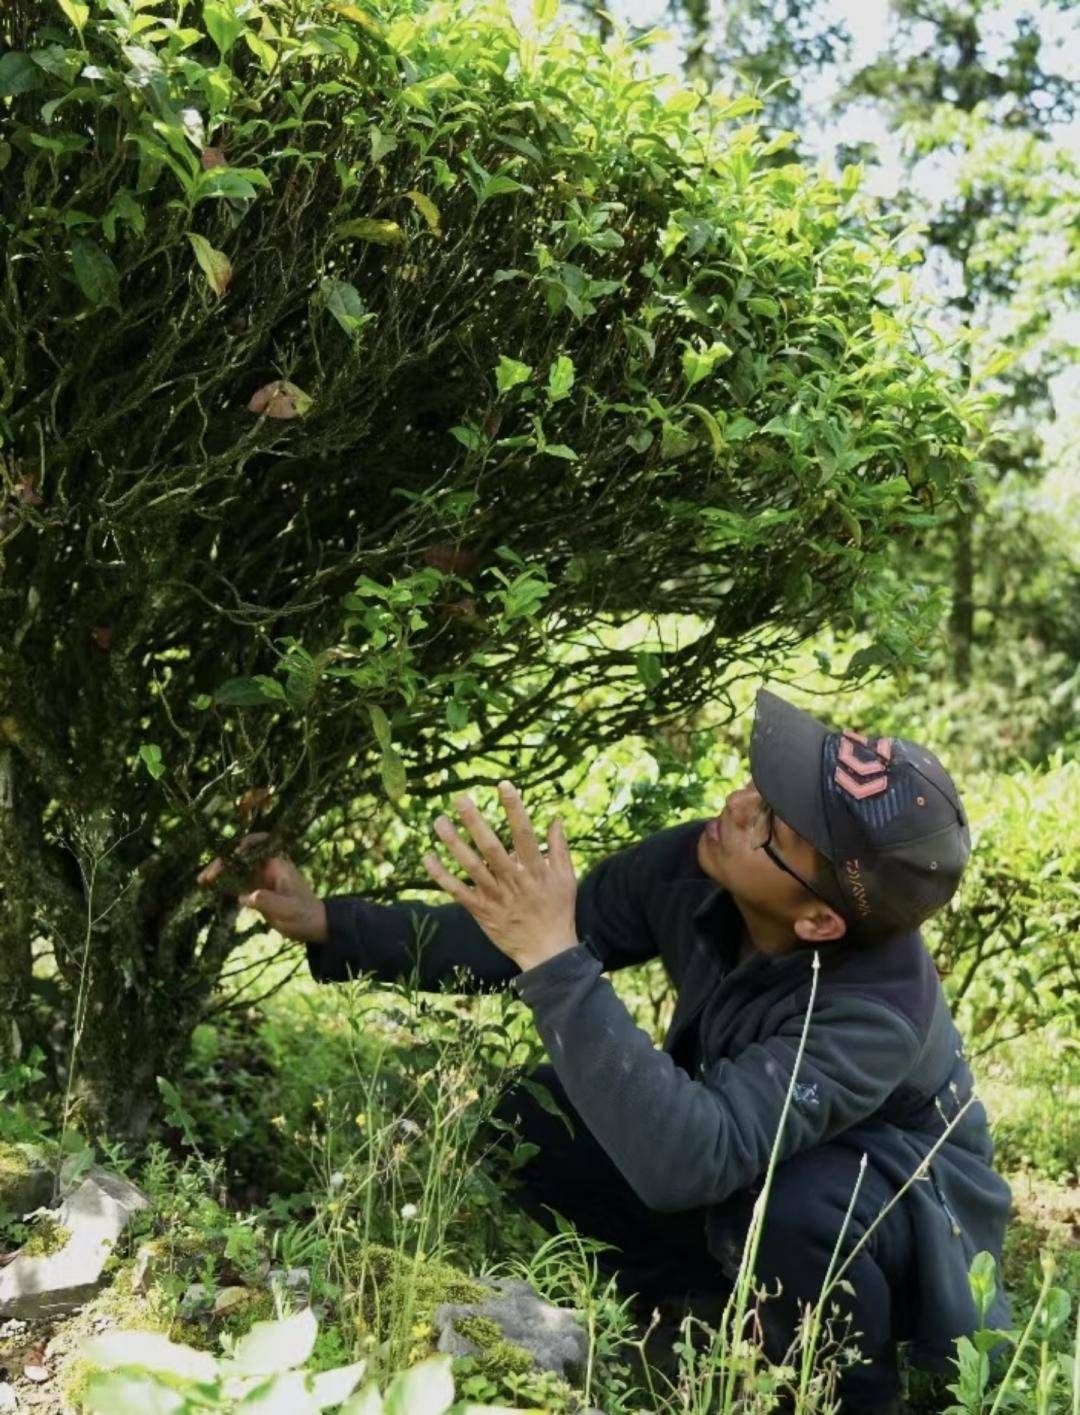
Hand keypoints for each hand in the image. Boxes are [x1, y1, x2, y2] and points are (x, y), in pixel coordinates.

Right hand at [196, 832, 327, 943]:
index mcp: (278, 864)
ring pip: (235, 869)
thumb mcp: (289, 909)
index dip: (244, 845)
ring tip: (201, 881)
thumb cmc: (305, 915)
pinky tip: (209, 890)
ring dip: (219, 873)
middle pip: (241, 857)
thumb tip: (246, 896)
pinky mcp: (256, 891)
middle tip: (207, 877)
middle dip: (223, 862)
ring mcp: (260, 879)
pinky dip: (223, 885)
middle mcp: (267, 867)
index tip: (232, 856)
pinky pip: (236, 884)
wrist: (314, 926)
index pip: (259, 844)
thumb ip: (269, 901)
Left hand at [422, 781, 577, 970]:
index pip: (523, 833)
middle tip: (460, 799)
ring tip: (439, 821)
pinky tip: (428, 857)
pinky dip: (441, 875)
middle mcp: (513, 881)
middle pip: (491, 847)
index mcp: (535, 870)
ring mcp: (495, 897)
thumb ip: (559, 848)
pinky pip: (457, 891)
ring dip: (453, 844)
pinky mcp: (481, 911)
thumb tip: (555, 818)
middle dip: (475, 822)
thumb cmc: (559, 911)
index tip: (503, 785)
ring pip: (470, 867)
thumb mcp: (566, 878)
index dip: (514, 808)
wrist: (547, 952)